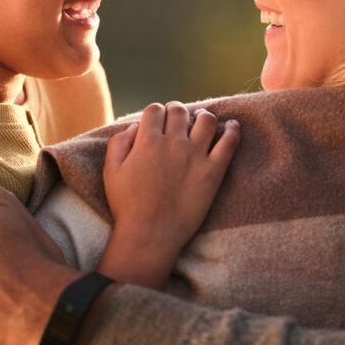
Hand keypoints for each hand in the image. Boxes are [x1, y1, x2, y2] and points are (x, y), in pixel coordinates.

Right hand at [98, 102, 239, 288]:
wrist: (150, 234)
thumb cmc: (127, 206)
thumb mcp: (111, 171)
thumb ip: (119, 142)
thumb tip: (135, 127)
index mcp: (147, 141)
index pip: (155, 109)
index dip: (156, 112)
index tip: (158, 121)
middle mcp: (173, 143)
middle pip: (179, 111)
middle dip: (176, 111)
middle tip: (178, 121)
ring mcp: (196, 156)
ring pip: (207, 120)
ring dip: (203, 116)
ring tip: (202, 121)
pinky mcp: (213, 171)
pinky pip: (229, 142)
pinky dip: (232, 130)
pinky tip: (232, 126)